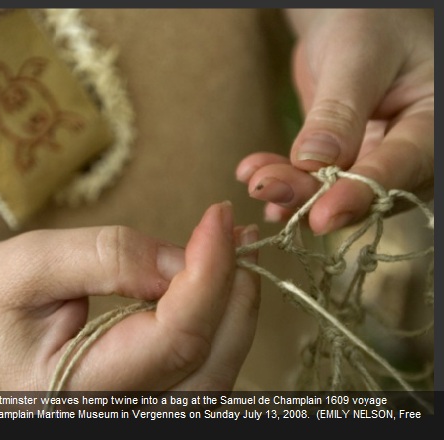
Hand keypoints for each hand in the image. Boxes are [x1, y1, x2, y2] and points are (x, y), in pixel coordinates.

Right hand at [0, 202, 259, 390]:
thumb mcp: (26, 265)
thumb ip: (105, 258)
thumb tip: (179, 259)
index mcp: (74, 390)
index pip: (171, 339)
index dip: (205, 275)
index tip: (217, 220)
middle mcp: (110, 414)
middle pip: (207, 365)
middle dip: (231, 294)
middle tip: (231, 233)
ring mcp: (126, 411)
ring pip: (211, 373)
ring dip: (232, 311)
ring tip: (229, 252)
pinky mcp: (134, 396)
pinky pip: (194, 368)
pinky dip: (214, 324)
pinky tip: (211, 283)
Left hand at [236, 9, 432, 234]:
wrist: (351, 17)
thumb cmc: (369, 20)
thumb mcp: (357, 57)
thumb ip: (339, 111)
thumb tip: (314, 163)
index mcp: (433, 120)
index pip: (403, 167)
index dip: (360, 194)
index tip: (322, 215)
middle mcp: (409, 146)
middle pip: (367, 189)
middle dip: (314, 195)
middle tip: (270, 190)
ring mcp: (375, 154)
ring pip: (336, 189)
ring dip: (293, 189)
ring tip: (257, 181)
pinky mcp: (345, 157)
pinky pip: (317, 178)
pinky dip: (287, 180)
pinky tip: (259, 178)